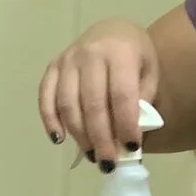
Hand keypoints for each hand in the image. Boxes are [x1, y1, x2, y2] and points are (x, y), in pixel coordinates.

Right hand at [39, 19, 156, 166]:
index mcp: (119, 51)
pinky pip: (46, 96)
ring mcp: (67, 59)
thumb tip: (126, 138)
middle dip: (101, 138)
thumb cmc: (136, 57)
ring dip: (79, 135)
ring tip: (92, 155)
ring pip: (68, 104)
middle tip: (108, 162)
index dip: (125, 124)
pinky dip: (50, 120)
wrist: (113, 32)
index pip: (121, 94)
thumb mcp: (149, 73)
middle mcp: (90, 53)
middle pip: (93, 104)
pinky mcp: (52, 66)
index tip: (130, 148)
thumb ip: (141, 101)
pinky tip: (59, 139)